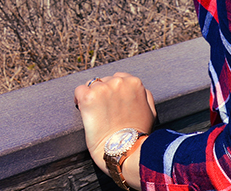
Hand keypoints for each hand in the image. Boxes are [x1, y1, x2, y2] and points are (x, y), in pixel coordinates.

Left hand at [73, 72, 156, 186]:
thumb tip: (137, 89)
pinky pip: (79, 91)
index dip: (113, 92)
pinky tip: (83, 110)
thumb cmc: (138, 135)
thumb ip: (145, 95)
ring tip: (95, 114)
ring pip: (91, 85)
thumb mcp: (150, 112)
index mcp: (134, 83)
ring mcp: (102, 88)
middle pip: (103, 81)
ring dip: (92, 97)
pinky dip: (79, 100)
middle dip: (102, 94)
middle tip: (103, 112)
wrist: (126, 151)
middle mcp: (118, 82)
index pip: (118, 78)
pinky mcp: (88, 97)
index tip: (111, 103)